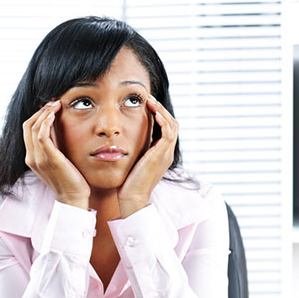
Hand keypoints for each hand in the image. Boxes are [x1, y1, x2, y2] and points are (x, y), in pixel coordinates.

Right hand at [23, 100, 90, 208]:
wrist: (73, 198)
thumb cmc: (69, 179)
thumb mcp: (58, 158)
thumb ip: (54, 144)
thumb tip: (55, 126)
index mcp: (32, 157)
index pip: (28, 129)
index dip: (37, 115)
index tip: (51, 107)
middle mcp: (31, 158)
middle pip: (28, 126)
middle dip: (40, 111)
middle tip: (54, 102)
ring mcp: (38, 159)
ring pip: (34, 128)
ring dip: (45, 113)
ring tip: (56, 105)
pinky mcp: (49, 159)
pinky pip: (42, 136)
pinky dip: (46, 123)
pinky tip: (54, 115)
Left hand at [118, 96, 177, 217]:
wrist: (132, 198)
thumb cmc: (128, 182)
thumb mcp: (133, 161)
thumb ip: (135, 149)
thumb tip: (125, 138)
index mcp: (161, 154)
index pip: (167, 129)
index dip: (159, 115)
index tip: (147, 105)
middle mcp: (167, 153)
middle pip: (173, 124)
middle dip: (162, 109)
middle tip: (149, 99)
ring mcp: (166, 154)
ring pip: (172, 125)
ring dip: (162, 111)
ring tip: (150, 101)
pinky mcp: (161, 155)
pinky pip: (168, 133)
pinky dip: (163, 120)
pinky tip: (154, 113)